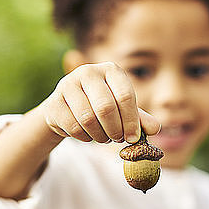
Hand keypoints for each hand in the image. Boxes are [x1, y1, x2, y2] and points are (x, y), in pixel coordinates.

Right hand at [41, 62, 159, 143]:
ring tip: (104, 137)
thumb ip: (140, 119)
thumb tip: (155, 128)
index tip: (133, 138)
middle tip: (118, 139)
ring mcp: (68, 84)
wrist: (68, 109)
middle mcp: (88, 71)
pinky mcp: (54, 102)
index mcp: (111, 70)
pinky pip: (73, 127)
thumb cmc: (102, 107)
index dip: (131, 121)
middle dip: (115, 130)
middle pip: (105, 108)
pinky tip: (88, 135)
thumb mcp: (123, 111)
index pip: (125, 96)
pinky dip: (84, 137)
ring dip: (100, 135)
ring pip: (88, 119)